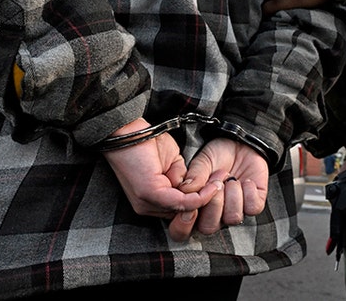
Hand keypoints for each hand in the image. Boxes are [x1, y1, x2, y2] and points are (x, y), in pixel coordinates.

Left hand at [101, 119, 222, 240]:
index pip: (182, 212)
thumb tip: (194, 189)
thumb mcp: (172, 164)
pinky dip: (200, 196)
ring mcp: (147, 203)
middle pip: (186, 216)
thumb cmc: (147, 142)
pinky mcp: (150, 193)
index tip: (217, 186)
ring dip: (206, 198)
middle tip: (221, 186)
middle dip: (206, 203)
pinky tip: (212, 187)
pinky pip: (182, 202)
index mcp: (152, 202)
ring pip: (186, 211)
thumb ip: (183, 180)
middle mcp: (148, 208)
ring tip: (220, 184)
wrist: (124, 130)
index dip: (201, 202)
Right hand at [176, 137, 269, 237]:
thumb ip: (194, 177)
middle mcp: (213, 215)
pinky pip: (252, 208)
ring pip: (232, 218)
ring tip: (230, 177)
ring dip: (232, 195)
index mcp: (195, 209)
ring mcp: (234, 212)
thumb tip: (186, 190)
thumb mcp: (202, 162)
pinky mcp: (254, 205)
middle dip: (213, 202)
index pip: (182, 231)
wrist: (240, 144)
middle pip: (209, 228)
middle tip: (217, 180)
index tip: (193, 200)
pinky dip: (249, 192)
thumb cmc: (217, 155)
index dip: (184, 222)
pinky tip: (246, 181)